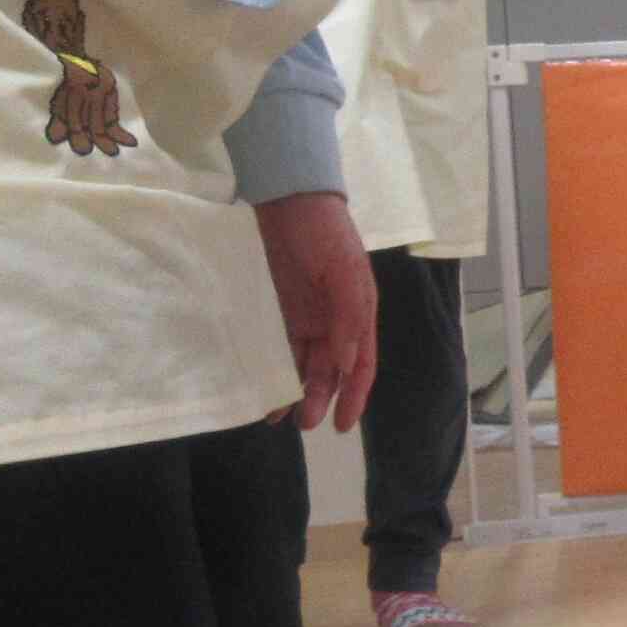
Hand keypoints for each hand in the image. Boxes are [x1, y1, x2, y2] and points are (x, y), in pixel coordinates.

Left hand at [254, 191, 378, 432]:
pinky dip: (275, 369)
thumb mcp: (344, 271)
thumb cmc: (324, 232)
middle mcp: (336, 321)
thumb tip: (346, 363)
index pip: (362, 365)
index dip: (355, 396)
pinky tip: (264, 386)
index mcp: (359, 313)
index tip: (342, 425)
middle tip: (304, 422)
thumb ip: (349, 316)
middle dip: (321, 399)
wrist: (288, 201)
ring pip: (304, 364)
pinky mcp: (281, 310)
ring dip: (296, 390)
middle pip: (332, 370)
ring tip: (278, 415)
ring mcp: (307, 317)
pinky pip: (280, 347)